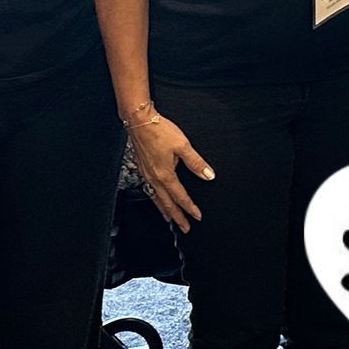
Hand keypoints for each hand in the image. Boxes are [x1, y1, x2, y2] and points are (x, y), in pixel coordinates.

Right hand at [126, 109, 213, 231]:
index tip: (197, 217)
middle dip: (177, 217)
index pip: (180, 197)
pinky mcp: (143, 168)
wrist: (139, 121)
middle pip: (167, 203)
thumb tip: (209, 175)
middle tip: (184, 228)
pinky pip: (150, 190)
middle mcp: (154, 178)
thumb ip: (196, 162)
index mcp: (165, 175)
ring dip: (165, 210)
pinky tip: (157, 197)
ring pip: (157, 198)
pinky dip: (156, 199)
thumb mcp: (183, 145)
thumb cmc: (159, 131)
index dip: (190, 208)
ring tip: (170, 218)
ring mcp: (147, 174)